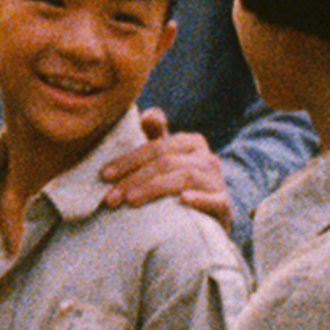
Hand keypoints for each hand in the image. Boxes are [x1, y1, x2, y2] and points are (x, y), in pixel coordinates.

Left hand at [100, 108, 230, 227]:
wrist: (211, 215)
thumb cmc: (180, 182)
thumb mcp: (167, 158)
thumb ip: (155, 136)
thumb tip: (147, 114)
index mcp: (191, 143)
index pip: (155, 147)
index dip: (128, 160)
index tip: (104, 175)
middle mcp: (207, 158)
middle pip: (166, 163)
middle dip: (134, 179)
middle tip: (111, 197)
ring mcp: (217, 181)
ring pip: (184, 178)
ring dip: (154, 189)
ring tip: (131, 201)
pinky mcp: (225, 205)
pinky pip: (215, 200)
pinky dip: (200, 199)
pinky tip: (184, 200)